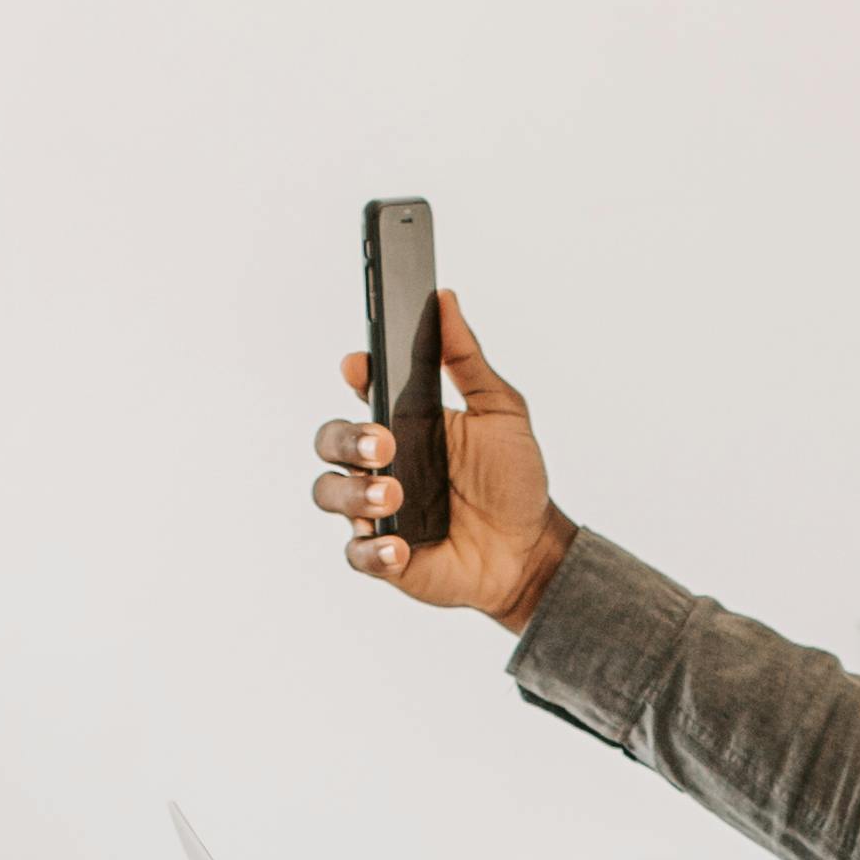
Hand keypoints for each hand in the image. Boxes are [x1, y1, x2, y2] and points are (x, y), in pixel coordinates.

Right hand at [310, 289, 570, 627]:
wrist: (530, 549)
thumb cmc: (513, 481)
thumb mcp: (501, 412)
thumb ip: (468, 360)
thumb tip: (446, 301)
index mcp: (404, 424)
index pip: (364, 393)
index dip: (356, 376)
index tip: (361, 367)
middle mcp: (381, 465)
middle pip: (331, 441)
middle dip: (347, 438)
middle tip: (384, 443)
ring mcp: (377, 511)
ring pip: (329, 493)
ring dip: (353, 493)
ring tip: (393, 494)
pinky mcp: (385, 558)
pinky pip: (357, 553)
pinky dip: (371, 551)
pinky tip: (398, 547)